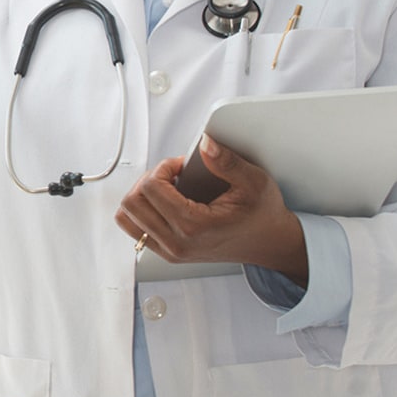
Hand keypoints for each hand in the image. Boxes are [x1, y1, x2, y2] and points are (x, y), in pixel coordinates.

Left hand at [116, 135, 308, 280]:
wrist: (269, 242)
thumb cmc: (262, 214)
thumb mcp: (253, 182)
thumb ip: (227, 161)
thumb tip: (205, 143)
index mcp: (194, 226)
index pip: (151, 188)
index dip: (164, 167)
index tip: (182, 165)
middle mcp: (177, 243)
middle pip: (132, 203)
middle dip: (148, 179)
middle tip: (171, 175)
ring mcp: (170, 251)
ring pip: (126, 218)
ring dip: (140, 196)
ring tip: (165, 188)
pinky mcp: (168, 253)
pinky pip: (135, 230)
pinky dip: (142, 211)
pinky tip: (164, 202)